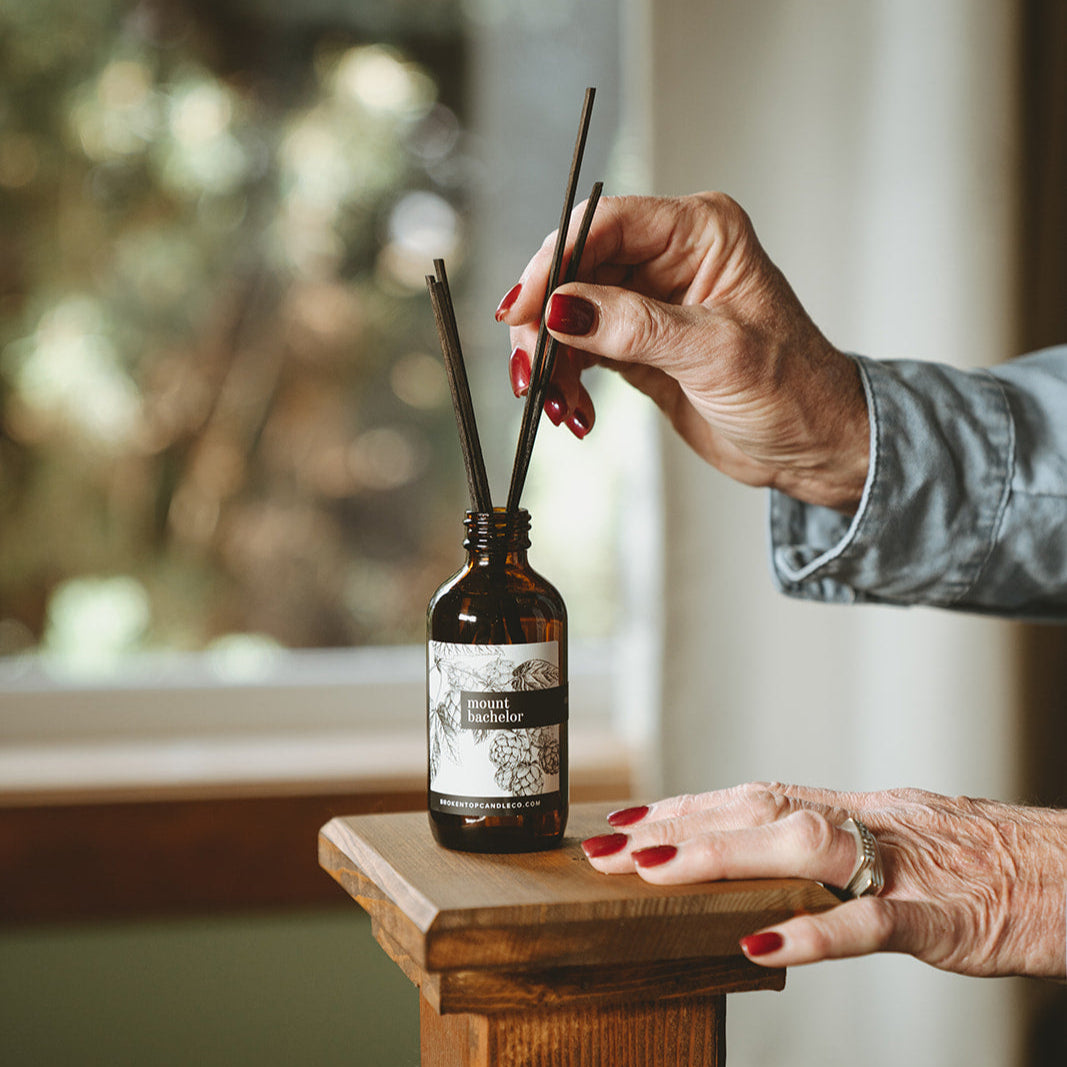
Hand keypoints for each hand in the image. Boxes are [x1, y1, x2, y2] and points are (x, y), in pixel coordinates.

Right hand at [496, 193, 868, 511]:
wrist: (811, 446)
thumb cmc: (793, 389)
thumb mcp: (715, 354)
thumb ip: (635, 328)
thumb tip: (560, 307)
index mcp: (701, 232)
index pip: (605, 223)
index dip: (553, 262)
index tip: (520, 309)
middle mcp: (671, 256)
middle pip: (575, 267)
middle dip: (543, 320)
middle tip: (529, 370)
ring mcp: (650, 300)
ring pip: (569, 311)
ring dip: (552, 360)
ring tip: (556, 405)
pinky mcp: (637, 342)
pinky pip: (580, 349)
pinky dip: (567, 380)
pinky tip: (575, 412)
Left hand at [582, 782, 1066, 978]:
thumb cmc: (998, 869)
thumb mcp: (909, 844)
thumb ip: (843, 849)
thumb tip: (776, 856)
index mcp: (860, 809)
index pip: (756, 794)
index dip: (687, 804)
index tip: (627, 818)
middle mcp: (871, 821)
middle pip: (759, 807)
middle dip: (677, 824)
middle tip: (606, 845)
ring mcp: (906, 864)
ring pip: (802, 844)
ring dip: (718, 854)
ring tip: (651, 869)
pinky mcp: (944, 915)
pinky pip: (874, 921)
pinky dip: (813, 930)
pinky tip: (758, 944)